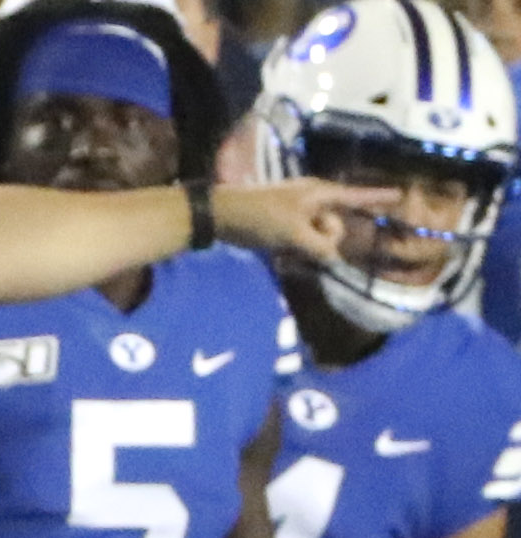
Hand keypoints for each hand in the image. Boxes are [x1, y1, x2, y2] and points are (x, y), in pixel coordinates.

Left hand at [213, 180, 402, 265]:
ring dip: (306, 250)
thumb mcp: (294, 233)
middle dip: (324, 240)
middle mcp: (314, 202)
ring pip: (319, 239)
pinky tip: (278, 256)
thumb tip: (333, 256)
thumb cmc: (259, 217)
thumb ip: (319, 245)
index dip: (379, 197)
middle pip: (337, 227)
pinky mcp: (286, 228)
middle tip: (295, 240)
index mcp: (321, 194)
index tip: (402, 194)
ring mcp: (300, 215)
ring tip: (281, 248)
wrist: (221, 215)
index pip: (357, 196)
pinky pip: (301, 244)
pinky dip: (294, 252)